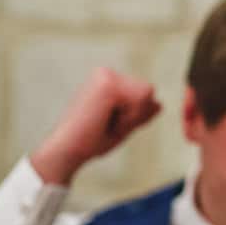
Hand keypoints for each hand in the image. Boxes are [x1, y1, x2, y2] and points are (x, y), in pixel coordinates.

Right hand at [30, 67, 160, 185]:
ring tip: (106, 122)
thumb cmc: (90, 141)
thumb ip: (140, 113)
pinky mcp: (108, 83)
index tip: (108, 123)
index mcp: (106, 80)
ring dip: (132, 116)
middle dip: (135, 114)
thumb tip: (159, 104)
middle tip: (106, 124)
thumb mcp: (122, 126)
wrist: (67, 151)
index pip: (144, 93)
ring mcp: (106, 75)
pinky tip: (106, 120)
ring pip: (147, 93)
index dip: (134, 115)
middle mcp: (105, 73)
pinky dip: (129, 116)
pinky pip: (141, 98)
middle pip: (148, 91)